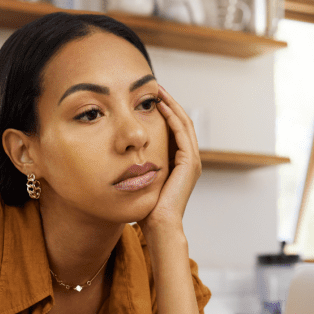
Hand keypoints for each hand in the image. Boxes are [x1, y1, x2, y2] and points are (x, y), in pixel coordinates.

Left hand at [139, 85, 201, 236]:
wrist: (160, 225)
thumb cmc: (148, 209)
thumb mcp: (143, 181)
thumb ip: (139, 167)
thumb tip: (121, 157)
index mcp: (180, 163)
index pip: (175, 129)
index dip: (165, 112)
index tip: (149, 98)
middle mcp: (189, 160)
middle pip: (181, 122)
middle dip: (169, 103)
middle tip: (155, 87)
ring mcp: (192, 161)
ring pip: (183, 123)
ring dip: (171, 105)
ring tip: (158, 91)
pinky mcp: (190, 163)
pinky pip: (182, 133)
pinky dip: (172, 117)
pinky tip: (161, 106)